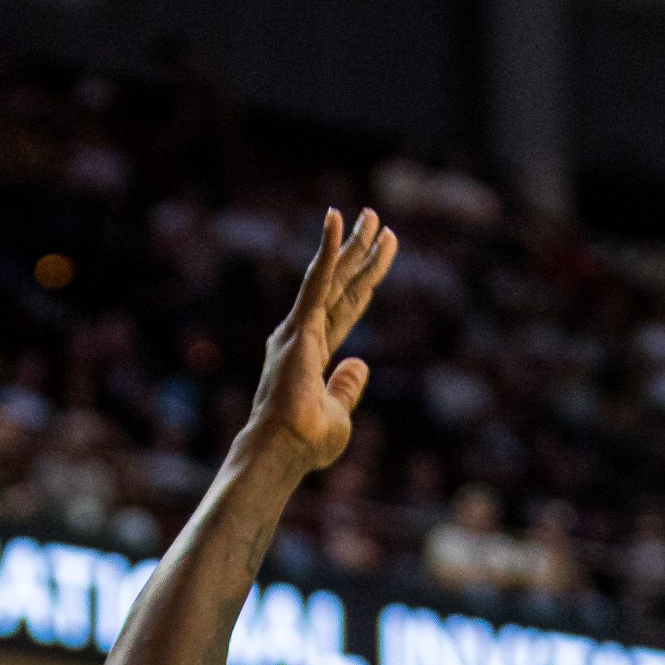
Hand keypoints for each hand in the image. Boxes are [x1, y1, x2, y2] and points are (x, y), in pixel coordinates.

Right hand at [243, 208, 396, 473]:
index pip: (348, 308)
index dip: (365, 281)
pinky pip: (318, 279)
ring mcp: (301, 328)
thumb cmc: (306, 441)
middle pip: (342, 284)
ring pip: (334, 276)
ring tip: (370, 215)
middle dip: (361, 252)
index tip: (381, 255)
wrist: (284, 449)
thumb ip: (347, 386)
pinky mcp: (301, 325)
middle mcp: (305, 333)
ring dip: (353, 244)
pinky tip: (335, 220)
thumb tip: (361, 362)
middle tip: (377, 219)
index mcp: (314, 352)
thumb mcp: (340, 413)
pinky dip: (327, 248)